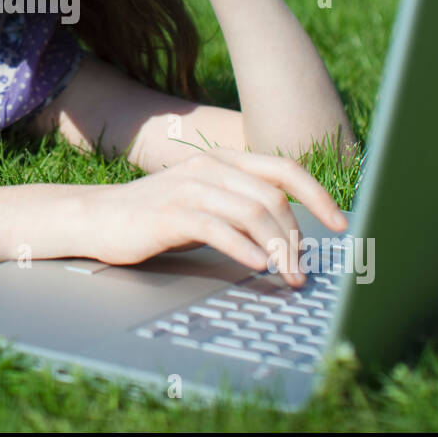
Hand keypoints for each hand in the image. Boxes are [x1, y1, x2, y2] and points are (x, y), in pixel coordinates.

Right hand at [79, 148, 348, 286]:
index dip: (318, 195)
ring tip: (286, 275)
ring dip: (277, 248)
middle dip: (297, 237)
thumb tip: (289, 237)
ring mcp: (188, 187)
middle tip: (303, 270)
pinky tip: (256, 265)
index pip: (284, 169)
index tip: (341, 223)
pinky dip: (243, 247)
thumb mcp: (204, 203)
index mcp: (223, 161)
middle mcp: (209, 168)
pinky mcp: (169, 213)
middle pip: (273, 197)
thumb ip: (240, 208)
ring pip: (252, 212)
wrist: (97, 217)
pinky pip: (217, 227)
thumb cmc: (154, 216)